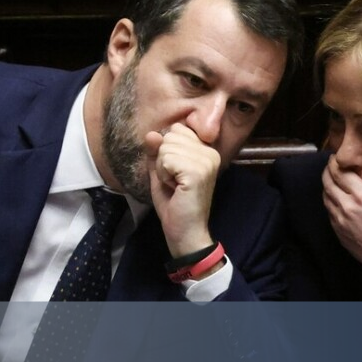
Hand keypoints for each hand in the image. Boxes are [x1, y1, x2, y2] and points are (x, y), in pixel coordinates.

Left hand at [144, 123, 218, 257]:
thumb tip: (151, 133)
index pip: (177, 129)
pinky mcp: (198, 171)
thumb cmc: (175, 204)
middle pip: (170, 136)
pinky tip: (175, 188)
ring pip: (166, 147)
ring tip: (175, 186)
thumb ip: (157, 152)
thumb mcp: (161, 173)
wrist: (185, 232)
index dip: (167, 150)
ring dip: (162, 169)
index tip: (176, 172)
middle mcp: (210, 152)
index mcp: (206, 150)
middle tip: (174, 181)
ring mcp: (206, 161)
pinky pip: (166, 159)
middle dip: (163, 159)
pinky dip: (163, 175)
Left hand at [322, 155, 361, 297]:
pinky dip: (330, 202)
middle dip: (328, 171)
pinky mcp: (338, 232)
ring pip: (325, 197)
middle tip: (332, 165)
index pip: (339, 172)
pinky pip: (329, 212)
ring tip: (332, 180)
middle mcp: (347, 206)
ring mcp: (340, 220)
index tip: (336, 157)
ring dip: (327, 186)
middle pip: (328, 182)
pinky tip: (336, 199)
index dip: (335, 162)